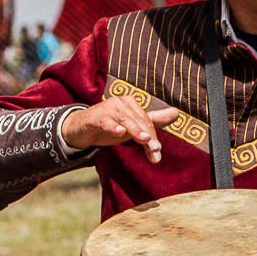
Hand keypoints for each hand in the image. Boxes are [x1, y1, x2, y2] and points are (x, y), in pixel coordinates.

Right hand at [61, 97, 179, 163]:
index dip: (153, 136)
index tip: (158, 152)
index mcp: (131, 104)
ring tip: (145, 140)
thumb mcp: (132, 126)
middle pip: (138, 120)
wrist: (80, 129)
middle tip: (155, 151)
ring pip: (125, 120)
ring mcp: (106, 108)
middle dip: (148, 136)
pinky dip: (113, 126)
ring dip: (135, 131)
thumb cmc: (109, 126)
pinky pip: (105, 121)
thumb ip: (154, 120)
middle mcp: (120, 102)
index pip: (147, 121)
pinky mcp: (94, 117)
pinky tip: (119, 132)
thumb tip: (176, 113)